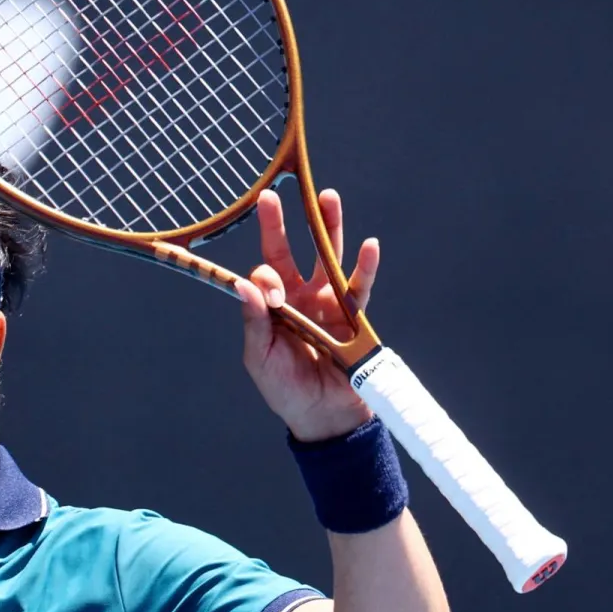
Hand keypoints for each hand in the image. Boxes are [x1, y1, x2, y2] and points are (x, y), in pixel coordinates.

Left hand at [233, 188, 377, 441]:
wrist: (322, 416)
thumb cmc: (285, 389)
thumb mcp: (261, 358)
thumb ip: (255, 322)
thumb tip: (243, 284)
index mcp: (271, 305)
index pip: (264, 274)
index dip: (266, 277)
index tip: (274, 294)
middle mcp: (298, 296)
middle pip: (290, 251)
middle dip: (283, 224)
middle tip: (273, 194)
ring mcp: (327, 302)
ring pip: (327, 257)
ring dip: (329, 227)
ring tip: (328, 197)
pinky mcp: (354, 315)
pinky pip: (359, 286)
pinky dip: (365, 266)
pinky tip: (369, 244)